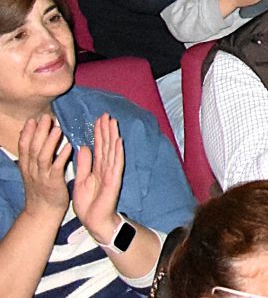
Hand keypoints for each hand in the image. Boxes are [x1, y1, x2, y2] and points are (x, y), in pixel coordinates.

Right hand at [15, 115, 71, 217]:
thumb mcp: (32, 171)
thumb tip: (31, 136)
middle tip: (46, 117)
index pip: (24, 146)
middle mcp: (32, 170)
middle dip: (39, 132)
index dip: (28, 132)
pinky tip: (69, 146)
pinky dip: (62, 157)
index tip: (33, 119)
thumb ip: (32, 155)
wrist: (43, 212)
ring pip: (43, 156)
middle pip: (33, 148)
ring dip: (50, 142)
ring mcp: (42, 177)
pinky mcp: (54, 183)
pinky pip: (57, 168)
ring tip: (58, 128)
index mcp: (27, 166)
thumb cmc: (41, 188)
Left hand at [71, 114, 124, 243]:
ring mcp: (111, 173)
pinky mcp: (113, 181)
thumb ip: (83, 164)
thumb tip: (83, 146)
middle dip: (106, 130)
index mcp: (97, 167)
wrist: (94, 221)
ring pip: (112, 151)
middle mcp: (106, 167)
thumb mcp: (82, 180)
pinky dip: (117, 152)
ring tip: (113, 122)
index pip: (99, 146)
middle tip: (105, 114)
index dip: (98, 133)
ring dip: (113, 136)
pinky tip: (118, 141)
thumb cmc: (89, 203)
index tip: (98, 119)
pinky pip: (116, 164)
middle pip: (106, 145)